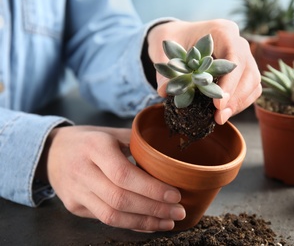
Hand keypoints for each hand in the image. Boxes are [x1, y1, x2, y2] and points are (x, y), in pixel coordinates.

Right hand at [41, 125, 184, 231]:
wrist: (51, 152)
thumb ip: (138, 144)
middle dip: (154, 209)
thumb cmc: (89, 140)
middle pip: (120, 199)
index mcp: (95, 147)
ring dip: (145, 221)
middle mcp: (82, 171)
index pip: (124, 174)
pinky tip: (149, 223)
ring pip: (112, 215)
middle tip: (179, 211)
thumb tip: (170, 159)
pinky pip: (105, 219)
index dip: (151, 188)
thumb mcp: (112, 133)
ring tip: (168, 221)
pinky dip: (131, 224)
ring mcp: (76, 192)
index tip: (175, 194)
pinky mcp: (74, 206)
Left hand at [147, 19, 261, 124]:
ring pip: (253, 81)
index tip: (218, 104)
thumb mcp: (161, 50)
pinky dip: (240, 102)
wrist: (177, 36)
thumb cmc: (172, 39)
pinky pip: (250, 88)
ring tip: (220, 119)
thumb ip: (164, 70)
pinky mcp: (243, 69)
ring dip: (239, 103)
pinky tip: (224, 113)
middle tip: (219, 116)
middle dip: (236, 98)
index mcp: (223, 31)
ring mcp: (243, 56)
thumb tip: (164, 91)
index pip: (235, 58)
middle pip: (249, 72)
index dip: (230, 83)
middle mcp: (237, 42)